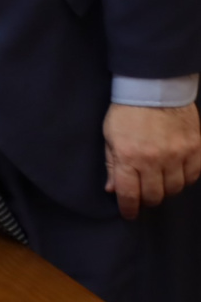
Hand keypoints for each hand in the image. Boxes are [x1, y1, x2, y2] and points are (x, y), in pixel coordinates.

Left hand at [103, 102, 200, 219]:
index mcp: (129, 156)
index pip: (130, 194)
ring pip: (175, 188)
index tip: (129, 214)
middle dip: (147, 200)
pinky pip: (193, 175)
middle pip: (155, 195)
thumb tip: (112, 189)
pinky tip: (176, 174)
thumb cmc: (126, 111)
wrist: (154, 88)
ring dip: (166, 190)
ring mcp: (177, 154)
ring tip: (159, 183)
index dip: (129, 209)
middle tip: (144, 196)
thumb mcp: (109, 136)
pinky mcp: (195, 148)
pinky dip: (185, 179)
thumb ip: (111, 164)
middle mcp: (154, 159)